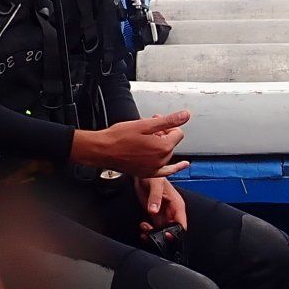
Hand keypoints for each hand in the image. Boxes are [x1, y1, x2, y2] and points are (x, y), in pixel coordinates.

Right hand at [71, 111, 190, 176]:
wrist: (103, 150)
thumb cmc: (119, 137)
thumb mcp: (145, 124)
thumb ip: (168, 121)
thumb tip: (185, 115)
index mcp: (162, 147)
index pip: (178, 133)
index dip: (167, 126)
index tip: (156, 123)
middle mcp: (161, 160)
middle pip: (172, 143)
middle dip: (163, 134)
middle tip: (148, 128)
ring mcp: (154, 168)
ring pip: (166, 153)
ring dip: (159, 144)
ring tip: (145, 138)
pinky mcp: (147, 173)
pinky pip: (166, 171)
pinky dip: (174, 167)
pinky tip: (183, 165)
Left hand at [139, 174, 187, 231]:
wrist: (141, 174)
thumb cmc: (153, 175)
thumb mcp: (155, 184)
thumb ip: (155, 197)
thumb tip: (154, 211)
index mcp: (177, 204)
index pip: (182, 224)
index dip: (176, 232)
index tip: (167, 235)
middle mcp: (172, 211)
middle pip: (173, 230)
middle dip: (163, 235)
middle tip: (153, 234)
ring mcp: (164, 214)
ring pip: (163, 231)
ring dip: (154, 234)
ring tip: (145, 228)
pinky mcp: (155, 215)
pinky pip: (155, 227)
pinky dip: (149, 230)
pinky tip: (143, 228)